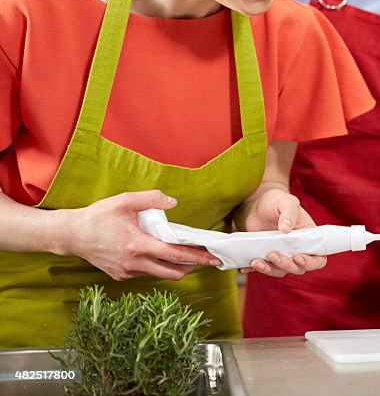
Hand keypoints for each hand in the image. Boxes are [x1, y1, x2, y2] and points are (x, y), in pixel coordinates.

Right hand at [64, 190, 221, 280]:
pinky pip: (145, 273)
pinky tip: (158, 254)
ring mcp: (126, 272)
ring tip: (186, 256)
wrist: (72, 235)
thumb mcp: (124, 200)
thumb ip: (151, 199)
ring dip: (175, 267)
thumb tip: (173, 202)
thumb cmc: (98, 216)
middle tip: (204, 258)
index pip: (175, 254)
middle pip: (172, 272)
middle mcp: (133, 263)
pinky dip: (156, 266)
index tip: (213, 258)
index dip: (197, 257)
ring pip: (159, 274)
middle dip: (192, 266)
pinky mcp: (120, 276)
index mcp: (137, 245)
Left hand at [237, 187, 325, 276]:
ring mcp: (281, 254)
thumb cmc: (275, 201)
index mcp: (308, 237)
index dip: (311, 262)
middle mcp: (296, 249)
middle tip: (272, 254)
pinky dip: (254, 270)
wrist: (256, 205)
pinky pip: (262, 268)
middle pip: (297, 268)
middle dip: (285, 265)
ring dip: (269, 269)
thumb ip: (289, 212)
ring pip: (280, 271)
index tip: (298, 257)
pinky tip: (245, 266)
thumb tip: (286, 229)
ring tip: (256, 261)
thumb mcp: (285, 201)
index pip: (318, 258)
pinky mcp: (265, 258)